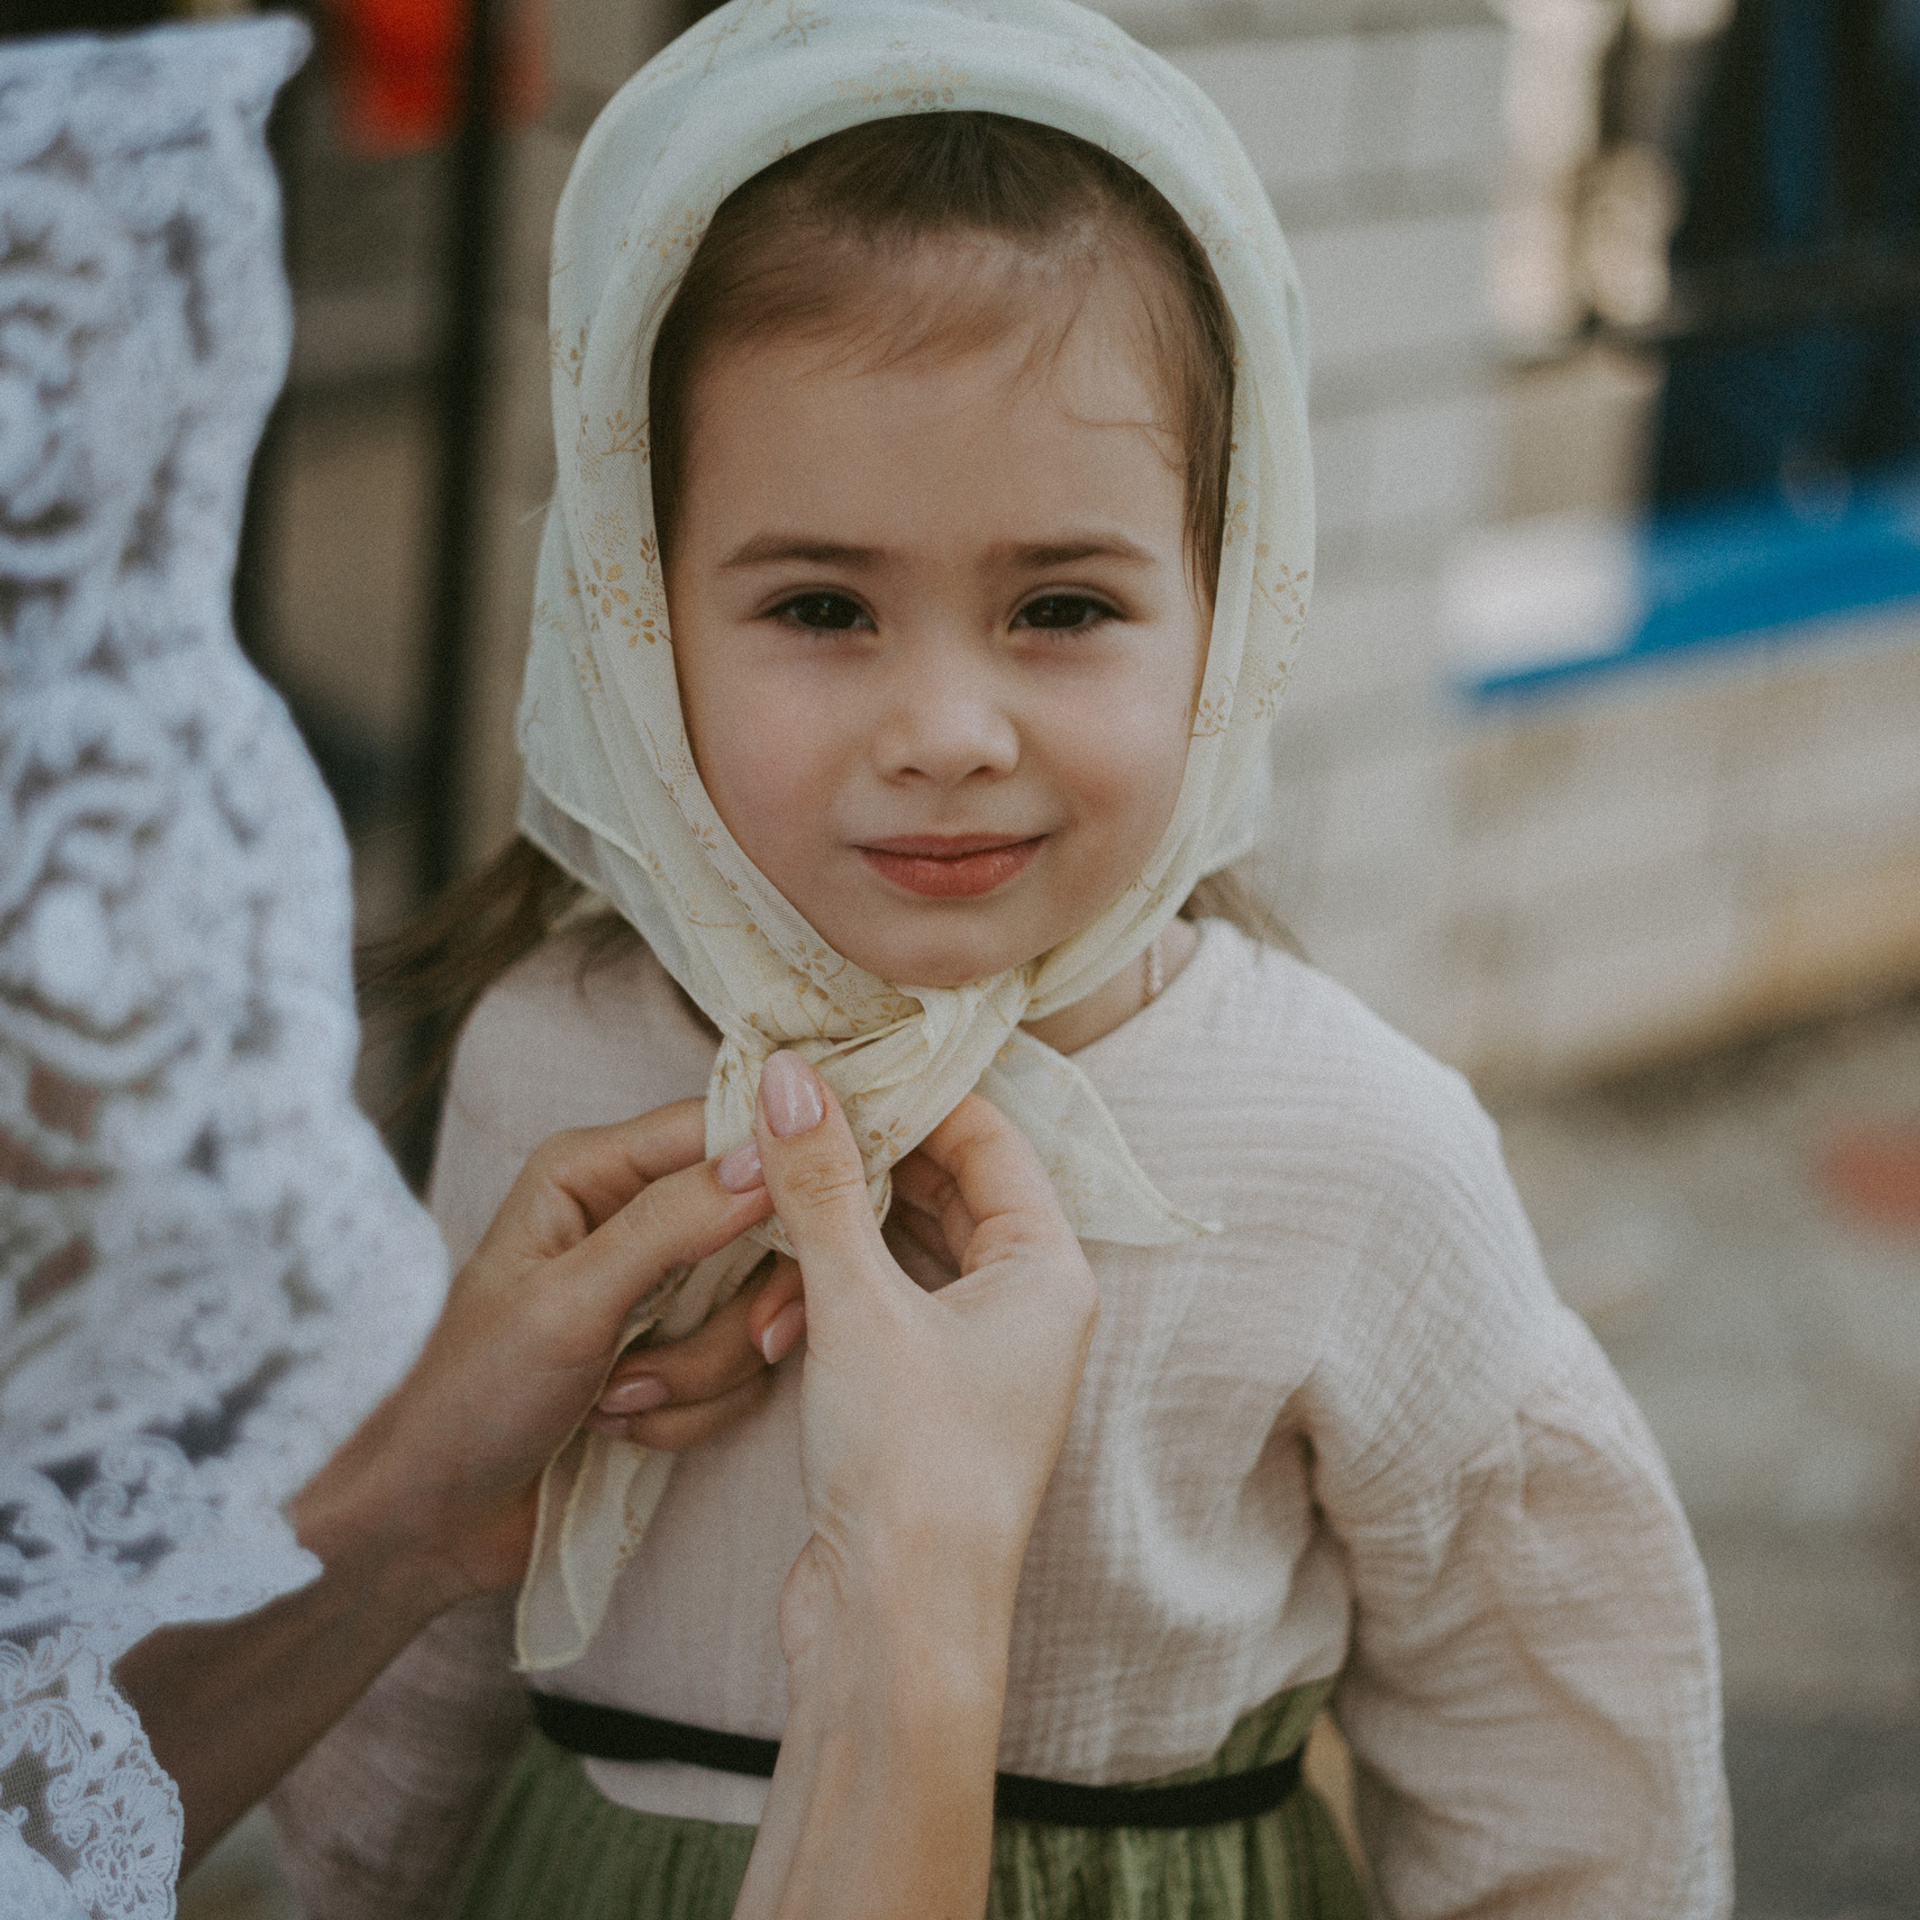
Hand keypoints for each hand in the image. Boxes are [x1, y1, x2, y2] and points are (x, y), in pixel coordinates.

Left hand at [294, 1099, 775, 1608]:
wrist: (432, 1519)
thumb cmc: (471, 1396)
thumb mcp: (569, 1303)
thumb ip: (667, 1225)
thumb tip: (764, 1160)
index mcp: (595, 1170)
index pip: (722, 1129)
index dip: (775, 1174)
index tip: (810, 1230)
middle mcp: (635, 1216)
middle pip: (760, 1227)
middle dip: (741, 1310)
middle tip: (745, 1345)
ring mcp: (661, 1290)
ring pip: (755, 1309)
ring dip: (700, 1373)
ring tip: (619, 1404)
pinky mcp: (677, 1356)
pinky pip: (740, 1371)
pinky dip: (692, 1411)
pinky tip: (623, 1429)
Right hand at [732, 1052, 1098, 1919]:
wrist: (896, 1625)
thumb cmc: (909, 1464)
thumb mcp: (857, 1305)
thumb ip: (823, 1183)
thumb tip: (792, 1076)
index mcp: (1047, 1269)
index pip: (988, 1137)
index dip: (911, 1095)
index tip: (831, 1066)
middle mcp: (1028, 1306)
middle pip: (946, 1190)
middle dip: (865, 1163)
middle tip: (784, 1126)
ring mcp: (978, 1357)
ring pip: (906, 1253)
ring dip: (838, 1237)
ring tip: (770, 1225)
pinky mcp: (927, 1401)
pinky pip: (882, 1310)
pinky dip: (830, 1297)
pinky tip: (776, 1313)